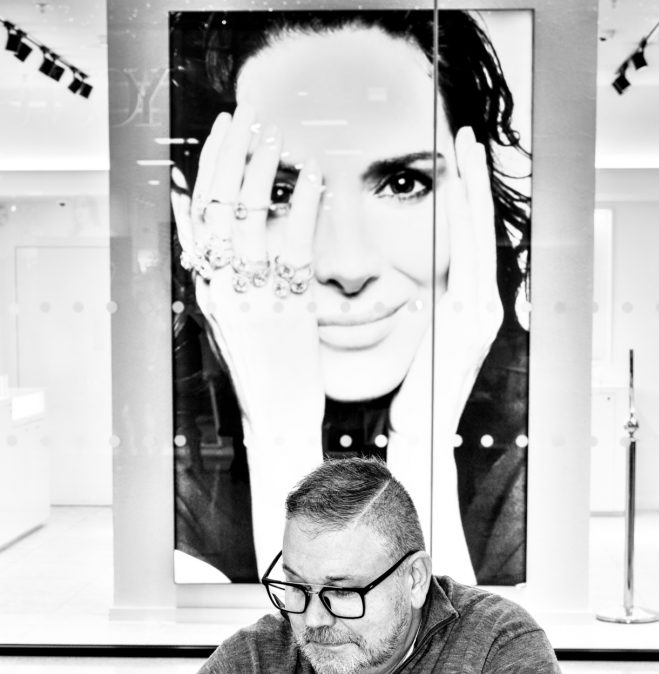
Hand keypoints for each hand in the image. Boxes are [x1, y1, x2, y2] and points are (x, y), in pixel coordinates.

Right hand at [171, 105, 325, 568]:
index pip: (197, 219)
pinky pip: (293, 246)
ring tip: (276, 137)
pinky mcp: (287, 311)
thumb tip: (222, 240)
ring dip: (263, 173)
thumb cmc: (266, 373)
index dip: (207, 171)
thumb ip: (228, 281)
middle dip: (229, 159)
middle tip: (245, 121)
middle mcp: (223, 292)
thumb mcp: (237, 325)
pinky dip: (302, 208)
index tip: (219, 136)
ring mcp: (252, 300)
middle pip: (217, 209)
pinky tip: (313, 181)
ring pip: (250, 220)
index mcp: (209, 294)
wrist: (279, 421)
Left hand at [387, 126, 502, 580]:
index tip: (454, 159)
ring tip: (467, 150)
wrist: (417, 442)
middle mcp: (478, 308)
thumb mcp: (413, 346)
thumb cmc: (408, 399)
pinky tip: (459, 196)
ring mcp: (479, 316)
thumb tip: (408, 287)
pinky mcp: (471, 326)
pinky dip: (467, 227)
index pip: (465, 242)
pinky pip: (469, 263)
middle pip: (480, 232)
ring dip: (475, 192)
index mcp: (462, 310)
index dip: (463, 199)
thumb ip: (418, 312)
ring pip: (480, 239)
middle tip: (467, 135)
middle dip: (475, 181)